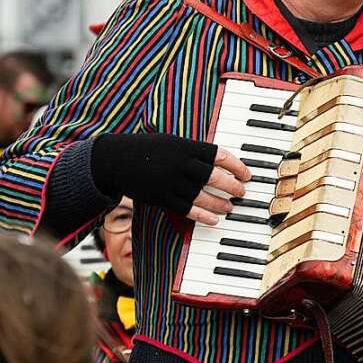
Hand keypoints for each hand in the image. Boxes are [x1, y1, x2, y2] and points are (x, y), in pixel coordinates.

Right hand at [90, 133, 249, 221]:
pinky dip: (202, 215)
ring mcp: (170, 182)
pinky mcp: (161, 197)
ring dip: (220, 203)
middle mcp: (180, 164)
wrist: (115, 159)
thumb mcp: (171, 143)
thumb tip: (218, 161)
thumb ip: (193, 152)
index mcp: (186, 147)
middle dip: (232, 186)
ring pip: (203, 196)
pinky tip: (214, 219)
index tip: (247, 174)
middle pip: (215, 177)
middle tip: (242, 192)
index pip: (220, 156)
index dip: (237, 166)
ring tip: (230, 207)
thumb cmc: (147, 150)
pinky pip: (187, 209)